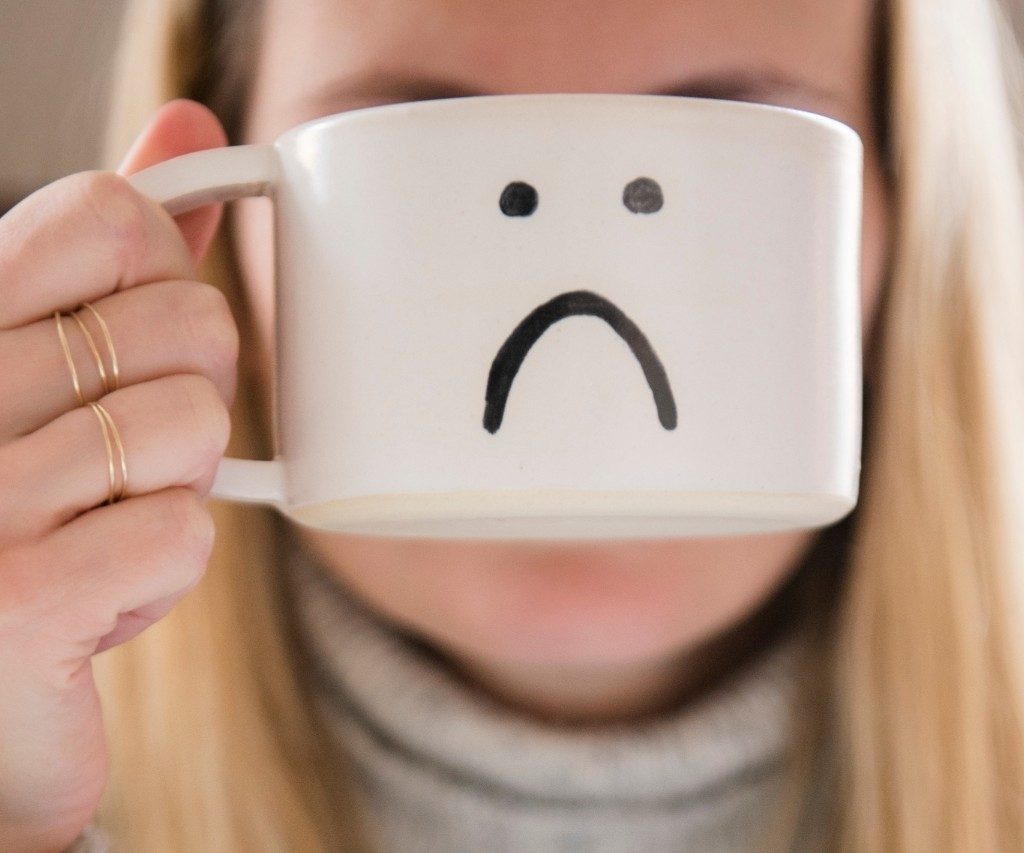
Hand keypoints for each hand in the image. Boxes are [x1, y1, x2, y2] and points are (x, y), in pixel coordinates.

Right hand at [0, 99, 235, 851]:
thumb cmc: (16, 514)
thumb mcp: (50, 365)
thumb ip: (108, 251)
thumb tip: (192, 127)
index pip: (108, 212)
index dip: (165, 271)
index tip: (140, 331)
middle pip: (184, 321)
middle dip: (191, 395)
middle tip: (122, 457)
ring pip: (192, 426)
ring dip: (175, 490)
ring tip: (97, 526)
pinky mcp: (14, 603)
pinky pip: (183, 532)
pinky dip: (166, 571)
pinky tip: (97, 593)